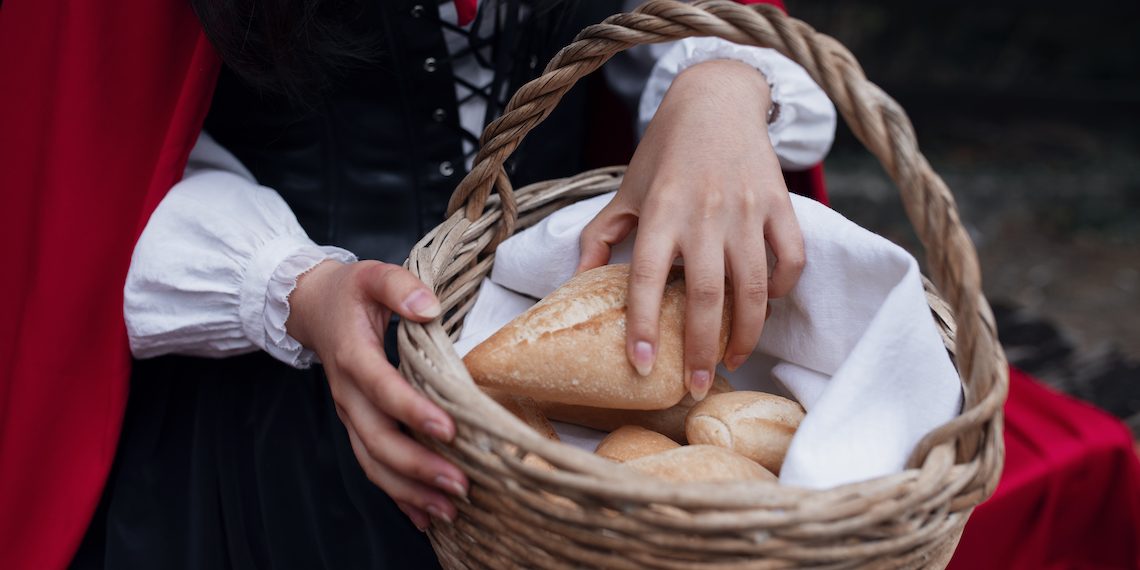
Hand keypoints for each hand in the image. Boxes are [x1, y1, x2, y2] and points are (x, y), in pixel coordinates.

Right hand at [287, 260, 466, 530]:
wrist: (311, 308)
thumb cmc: (350, 292)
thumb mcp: (372, 274)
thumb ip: (400, 286)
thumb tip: (429, 307)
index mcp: (353, 356)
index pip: (382, 388)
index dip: (412, 411)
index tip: (448, 429)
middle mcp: (348, 394)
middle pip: (377, 439)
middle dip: (418, 466)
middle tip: (460, 483)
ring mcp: (350, 414)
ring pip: (373, 462)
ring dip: (410, 490)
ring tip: (449, 509)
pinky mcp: (357, 425)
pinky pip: (373, 466)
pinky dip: (398, 494)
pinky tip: (425, 515)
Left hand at [577, 59, 804, 399]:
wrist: (716, 98)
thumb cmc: (664, 151)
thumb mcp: (627, 190)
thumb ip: (601, 235)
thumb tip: (577, 281)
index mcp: (660, 211)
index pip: (646, 277)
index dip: (641, 325)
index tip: (639, 365)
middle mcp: (704, 213)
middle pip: (706, 295)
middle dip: (700, 348)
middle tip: (695, 386)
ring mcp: (747, 210)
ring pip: (753, 287)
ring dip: (745, 333)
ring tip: (732, 361)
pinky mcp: (780, 204)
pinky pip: (790, 258)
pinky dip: (782, 289)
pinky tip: (765, 307)